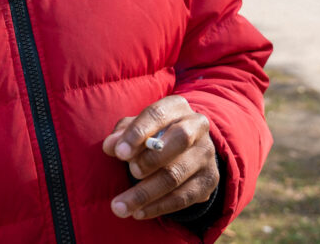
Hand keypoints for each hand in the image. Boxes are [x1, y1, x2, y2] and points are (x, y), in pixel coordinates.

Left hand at [101, 95, 218, 219]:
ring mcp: (206, 154)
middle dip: (151, 159)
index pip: (158, 114)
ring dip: (146, 193)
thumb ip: (123, 133)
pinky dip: (158, 206)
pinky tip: (138, 212)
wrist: (188, 149)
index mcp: (177, 107)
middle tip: (130, 171)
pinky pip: (184, 197)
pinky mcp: (209, 180)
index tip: (118, 153)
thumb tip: (110, 146)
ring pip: (177, 174)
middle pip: (179, 140)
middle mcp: (197, 126)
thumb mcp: (138, 127)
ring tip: (120, 206)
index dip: (138, 132)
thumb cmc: (153, 133)